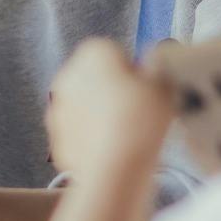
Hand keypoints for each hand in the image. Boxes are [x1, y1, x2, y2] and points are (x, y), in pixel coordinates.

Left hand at [44, 38, 172, 180]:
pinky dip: (92, 139)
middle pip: (97, 79)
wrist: (114, 169)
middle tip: (139, 112)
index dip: (134, 73)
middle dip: (114, 92)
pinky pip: (79, 132)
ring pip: (86, 106)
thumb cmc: (140, 120)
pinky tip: (112, 150)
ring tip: (127, 134)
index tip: (146, 91)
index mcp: (93, 52)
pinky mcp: (56, 137)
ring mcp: (58, 107)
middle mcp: (68, 74)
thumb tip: (151, 66)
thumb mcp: (164, 85)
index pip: (116, 53)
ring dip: (101, 115)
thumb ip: (157, 67)